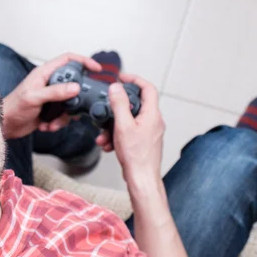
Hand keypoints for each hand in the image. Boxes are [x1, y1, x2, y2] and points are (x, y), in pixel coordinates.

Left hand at [2, 53, 101, 138]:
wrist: (5, 125)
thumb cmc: (13, 107)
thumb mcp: (34, 98)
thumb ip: (55, 92)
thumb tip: (76, 87)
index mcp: (44, 73)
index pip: (67, 60)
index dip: (83, 61)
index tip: (96, 68)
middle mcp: (49, 83)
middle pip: (73, 83)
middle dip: (76, 98)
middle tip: (77, 106)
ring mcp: (50, 97)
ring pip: (70, 103)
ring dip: (64, 116)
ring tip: (52, 122)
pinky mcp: (50, 110)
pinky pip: (63, 116)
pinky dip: (57, 123)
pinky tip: (45, 126)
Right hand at [95, 73, 164, 194]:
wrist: (141, 178)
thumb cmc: (136, 157)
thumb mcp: (123, 126)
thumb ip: (119, 105)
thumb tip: (117, 88)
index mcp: (152, 115)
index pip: (148, 88)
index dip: (135, 79)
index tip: (122, 78)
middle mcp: (153, 121)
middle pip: (135, 104)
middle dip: (117, 108)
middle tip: (107, 108)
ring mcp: (149, 132)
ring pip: (129, 120)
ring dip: (113, 126)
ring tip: (103, 136)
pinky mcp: (143, 141)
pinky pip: (128, 132)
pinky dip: (117, 136)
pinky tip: (107, 145)